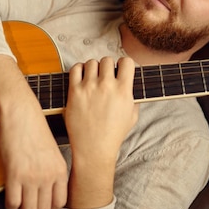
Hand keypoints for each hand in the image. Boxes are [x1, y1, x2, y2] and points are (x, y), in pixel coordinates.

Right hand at [0, 55, 67, 208]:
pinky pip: (13, 202)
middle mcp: (48, 175)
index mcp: (60, 170)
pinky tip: (8, 198)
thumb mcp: (52, 151)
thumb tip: (47, 190)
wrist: (21, 113)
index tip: (41, 207)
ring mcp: (32, 176)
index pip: (60, 203)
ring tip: (17, 205)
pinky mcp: (14, 173)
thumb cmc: (34, 129)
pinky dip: (10, 206)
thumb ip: (52, 171)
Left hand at [64, 57, 138, 208]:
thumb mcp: (132, 116)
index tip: (120, 70)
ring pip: (91, 62)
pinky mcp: (75, 92)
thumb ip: (133, 98)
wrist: (94, 149)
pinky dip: (79, 69)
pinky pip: (76, 69)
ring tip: (93, 78)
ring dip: (93, 68)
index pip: (126, 61)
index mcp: (123, 91)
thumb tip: (131, 85)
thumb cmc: (113, 135)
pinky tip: (82, 78)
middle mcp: (106, 86)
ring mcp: (89, 88)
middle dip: (107, 66)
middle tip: (105, 76)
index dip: (124, 64)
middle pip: (107, 60)